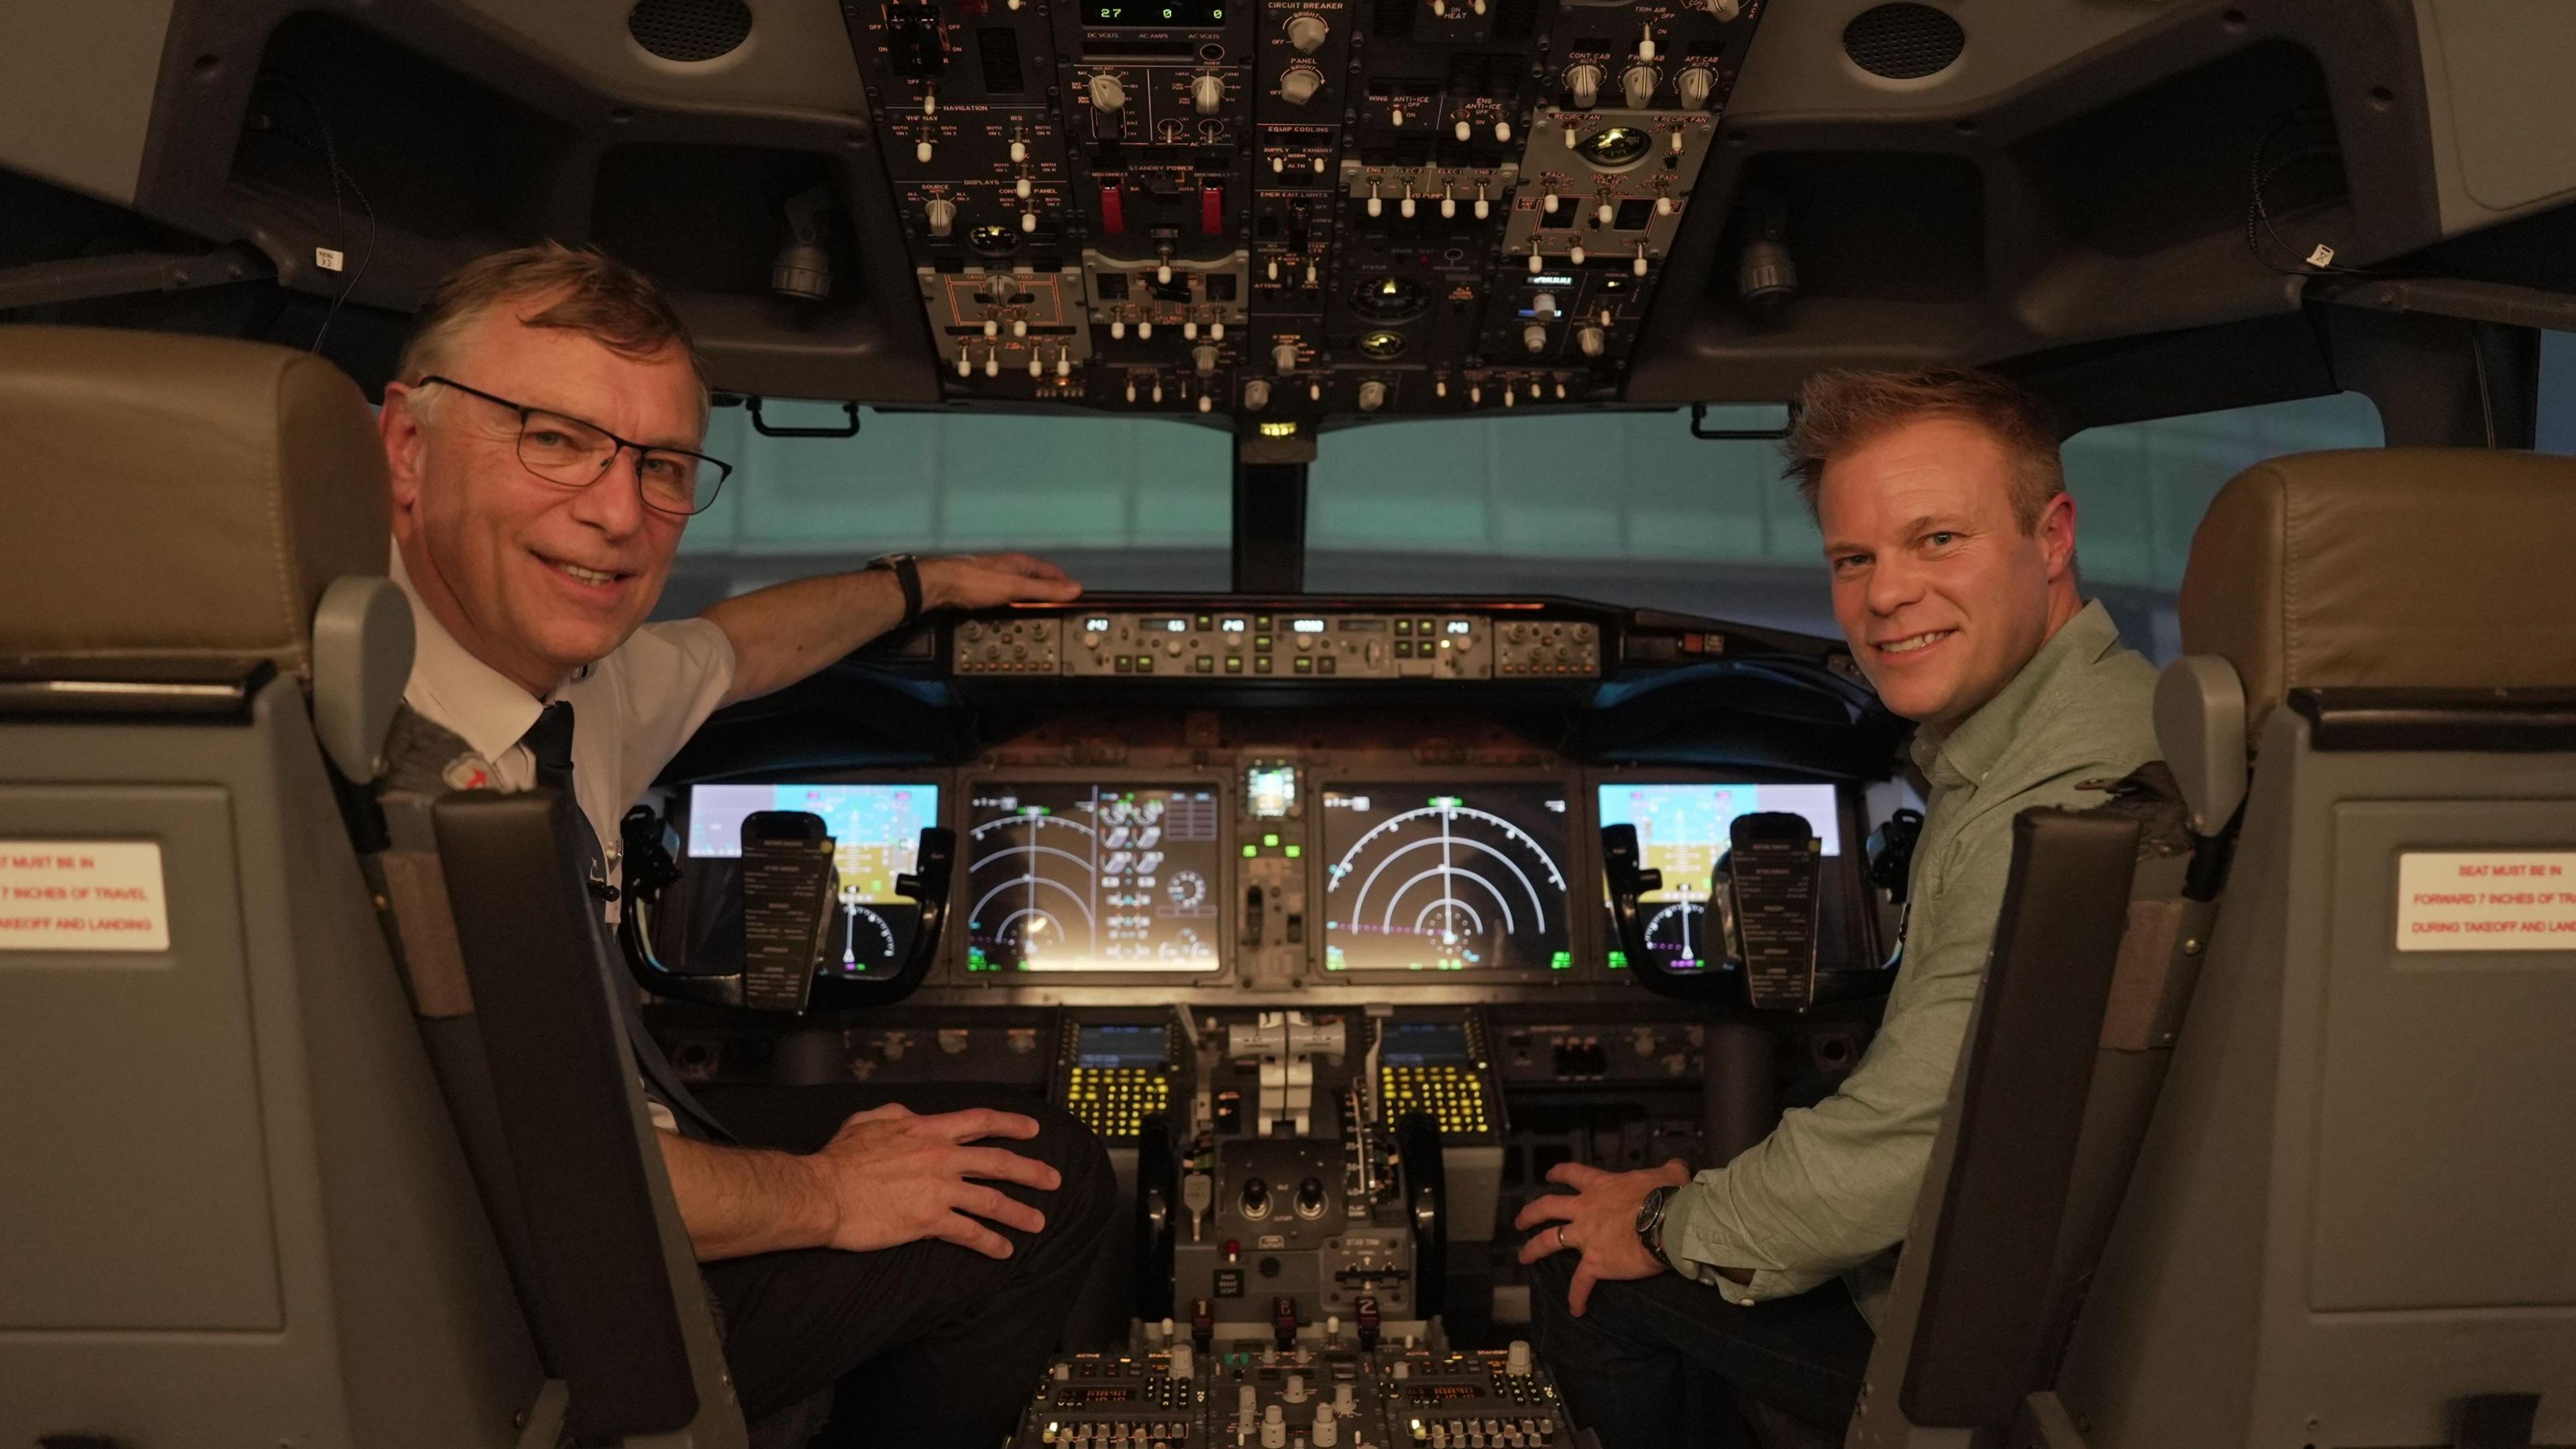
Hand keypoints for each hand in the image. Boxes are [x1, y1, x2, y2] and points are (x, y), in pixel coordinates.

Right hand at [803, 1103, 1062, 1258]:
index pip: (981, 1122)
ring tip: (1038, 1222)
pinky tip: (1003, 1251)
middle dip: (1031, 1171)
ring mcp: (938, 1190)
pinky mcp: (929, 1220)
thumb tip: (913, 1113)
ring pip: (991, 1200)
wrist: (824, 1192)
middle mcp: (941, 1157)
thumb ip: (898, 1113)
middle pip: (998, 1162)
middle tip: (1053, 1180)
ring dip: (1019, 1212)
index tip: (1033, 1129)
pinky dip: (990, 1243)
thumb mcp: (870, 1119)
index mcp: (928, 1130)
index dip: (1011, 1124)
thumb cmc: (840, 1158)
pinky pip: (969, 1232)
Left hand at [918, 552, 1082, 610]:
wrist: (938, 586)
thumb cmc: (974, 582)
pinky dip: (1015, 604)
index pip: (1051, 571)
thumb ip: (1044, 590)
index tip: (1074, 597)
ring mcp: (995, 577)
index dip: (1064, 583)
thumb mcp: (1014, 588)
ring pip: (1020, 588)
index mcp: (1020, 563)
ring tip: (1039, 612)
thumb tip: (1074, 589)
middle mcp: (1009, 567)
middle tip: (1058, 608)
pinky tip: (1013, 612)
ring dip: (1031, 598)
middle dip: (1048, 592)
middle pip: (1036, 579)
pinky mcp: (982, 589)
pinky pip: (1007, 596)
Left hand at [1513, 1157, 1691, 1315]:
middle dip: (1530, 1214)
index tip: (1549, 1176)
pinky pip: (1580, 1283)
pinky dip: (1577, 1296)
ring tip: (1523, 1257)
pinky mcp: (1594, 1263)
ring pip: (1550, 1241)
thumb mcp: (1668, 1174)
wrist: (1666, 1222)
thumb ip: (1669, 1169)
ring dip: (1533, 1249)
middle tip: (1520, 1221)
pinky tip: (1576, 1308)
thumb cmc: (1666, 1196)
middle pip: (1546, 1208)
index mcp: (1600, 1187)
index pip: (1573, 1174)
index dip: (1559, 1173)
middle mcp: (1585, 1209)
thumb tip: (1678, 1167)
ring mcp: (1586, 1237)